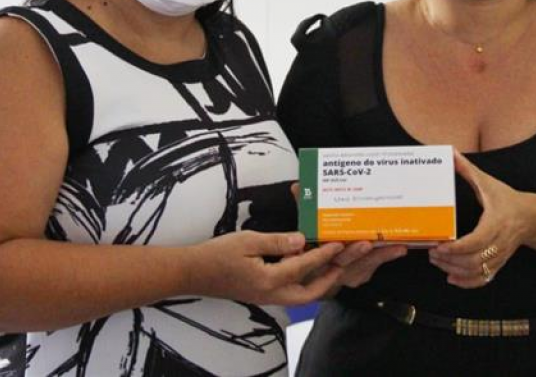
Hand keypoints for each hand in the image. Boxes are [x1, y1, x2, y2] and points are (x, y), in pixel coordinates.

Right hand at [186, 230, 345, 304]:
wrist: (193, 273)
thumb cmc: (217, 255)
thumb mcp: (247, 241)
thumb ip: (276, 241)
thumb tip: (301, 240)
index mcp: (269, 280)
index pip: (303, 266)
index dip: (323, 255)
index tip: (338, 244)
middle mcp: (271, 294)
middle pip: (309, 294)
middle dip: (329, 280)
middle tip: (342, 264)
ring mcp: (266, 297)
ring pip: (300, 295)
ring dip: (318, 282)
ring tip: (330, 265)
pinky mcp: (262, 294)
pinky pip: (289, 291)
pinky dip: (302, 282)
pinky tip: (304, 265)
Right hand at [289, 183, 406, 290]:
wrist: (322, 270)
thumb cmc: (319, 244)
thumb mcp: (308, 225)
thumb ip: (303, 206)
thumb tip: (298, 186)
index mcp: (315, 254)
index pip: (318, 253)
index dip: (327, 249)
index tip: (336, 242)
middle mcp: (330, 267)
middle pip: (342, 261)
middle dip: (354, 253)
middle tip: (366, 244)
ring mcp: (346, 273)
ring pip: (362, 266)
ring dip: (378, 255)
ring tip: (394, 245)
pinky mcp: (360, 274)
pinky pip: (373, 267)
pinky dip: (387, 256)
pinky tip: (399, 248)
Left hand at [428, 150, 535, 288]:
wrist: (531, 217)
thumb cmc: (506, 198)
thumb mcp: (487, 182)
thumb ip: (467, 169)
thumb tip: (450, 152)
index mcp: (496, 222)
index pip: (477, 241)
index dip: (457, 248)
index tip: (439, 246)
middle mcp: (500, 241)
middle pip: (474, 260)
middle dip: (450, 260)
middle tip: (432, 253)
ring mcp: (500, 255)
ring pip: (477, 272)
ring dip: (454, 271)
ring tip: (437, 262)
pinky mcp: (499, 263)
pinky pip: (484, 279)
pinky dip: (467, 283)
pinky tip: (451, 278)